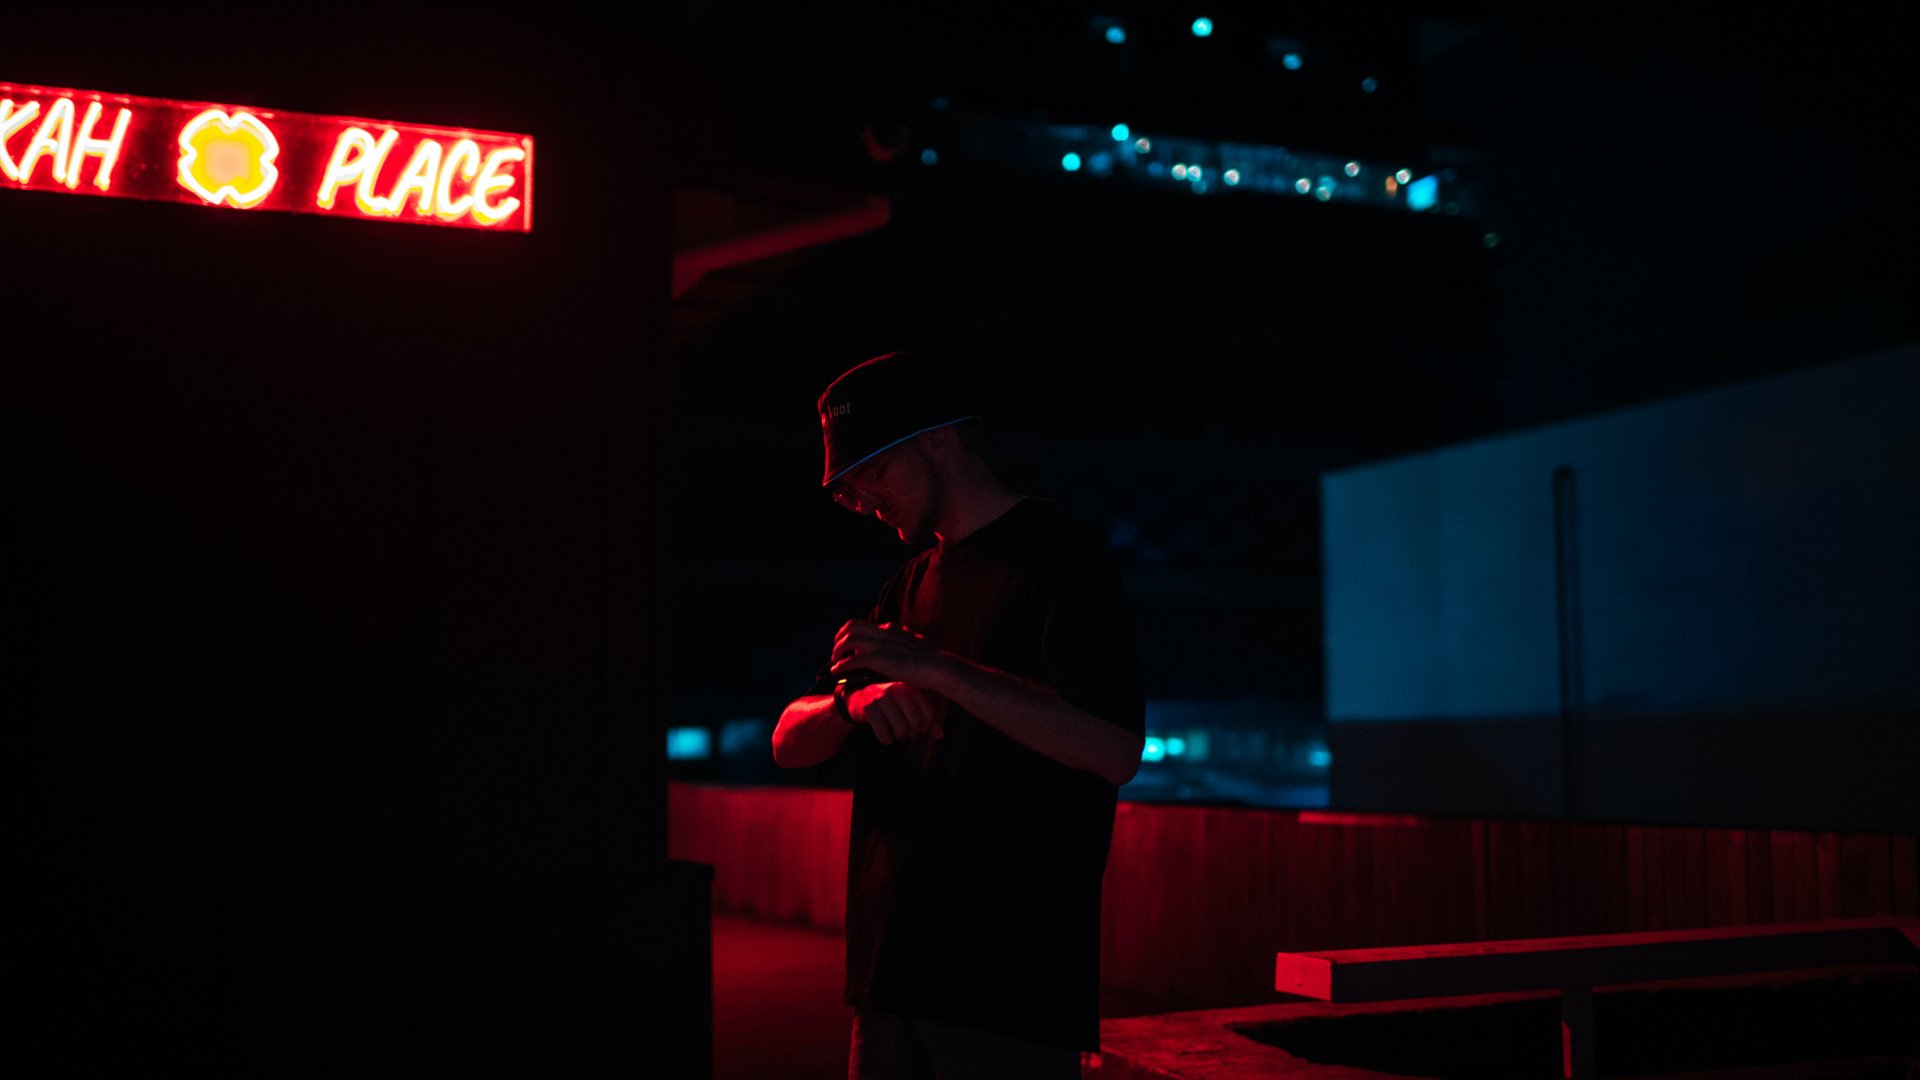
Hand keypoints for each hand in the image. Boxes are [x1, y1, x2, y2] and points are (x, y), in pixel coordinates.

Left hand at [830, 620, 951, 687]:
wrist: (936, 668)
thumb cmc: (930, 662)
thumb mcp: (918, 646)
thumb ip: (909, 641)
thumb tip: (912, 638)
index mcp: (891, 629)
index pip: (864, 625)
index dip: (851, 634)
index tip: (848, 646)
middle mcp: (883, 632)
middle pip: (851, 626)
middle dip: (840, 637)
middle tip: (836, 651)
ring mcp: (880, 644)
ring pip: (848, 639)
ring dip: (838, 650)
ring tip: (834, 661)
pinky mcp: (878, 658)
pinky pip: (852, 660)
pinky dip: (841, 665)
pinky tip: (836, 671)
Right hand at [846, 681, 943, 744]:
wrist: (859, 697)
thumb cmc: (890, 704)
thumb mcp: (909, 707)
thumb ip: (926, 719)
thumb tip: (941, 735)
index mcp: (911, 688)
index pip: (929, 714)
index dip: (926, 726)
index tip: (919, 728)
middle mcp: (898, 690)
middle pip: (916, 723)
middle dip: (912, 732)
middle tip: (905, 732)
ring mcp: (882, 698)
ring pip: (901, 729)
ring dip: (899, 737)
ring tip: (895, 733)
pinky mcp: (868, 708)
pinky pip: (883, 732)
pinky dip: (886, 740)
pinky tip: (885, 737)